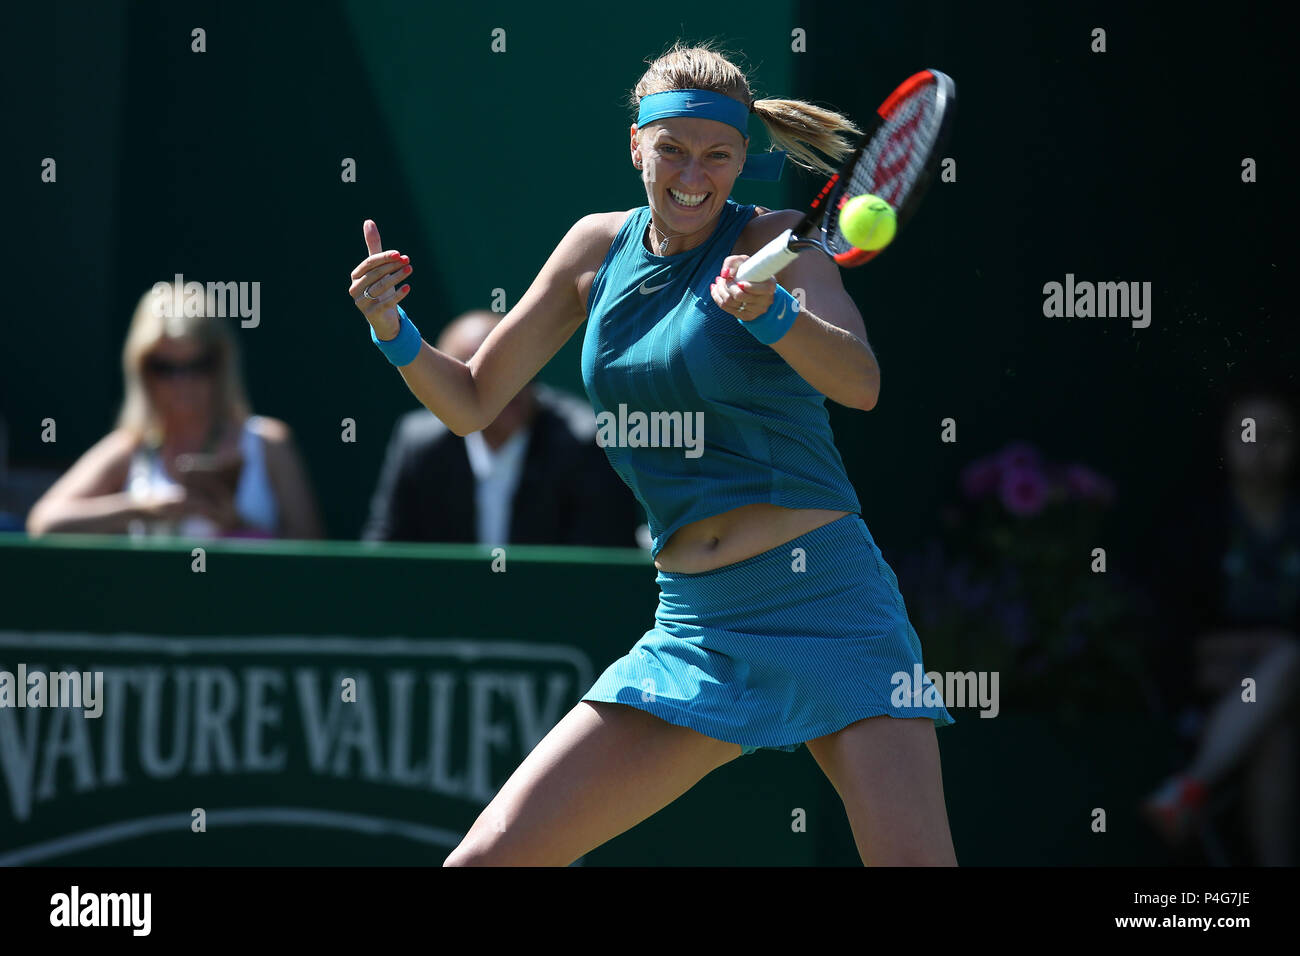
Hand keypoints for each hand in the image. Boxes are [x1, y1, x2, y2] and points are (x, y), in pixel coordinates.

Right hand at [349, 220, 412, 338]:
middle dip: (392, 266)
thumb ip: (374, 246)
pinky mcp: (371, 314)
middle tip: (408, 261)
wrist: (383, 318)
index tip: (399, 254)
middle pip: (375, 275)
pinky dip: (397, 295)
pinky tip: (408, 287)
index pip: (369, 264)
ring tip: (410, 269)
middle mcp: (355, 289)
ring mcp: (362, 303)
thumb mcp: (378, 267)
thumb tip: (368, 221)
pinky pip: (385, 303)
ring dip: (397, 277)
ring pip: (380, 287)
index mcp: (355, 276)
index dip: (384, 258)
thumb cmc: (380, 288)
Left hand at [711, 255, 775, 319]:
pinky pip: (725, 308)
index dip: (740, 284)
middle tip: (721, 278)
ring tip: (718, 282)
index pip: (752, 289)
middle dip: (725, 285)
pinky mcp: (746, 316)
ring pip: (729, 302)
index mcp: (769, 286)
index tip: (733, 278)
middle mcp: (765, 301)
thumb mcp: (744, 261)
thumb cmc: (750, 270)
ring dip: (719, 290)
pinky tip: (715, 289)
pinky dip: (717, 297)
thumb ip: (733, 262)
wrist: (755, 284)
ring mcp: (756, 311)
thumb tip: (724, 273)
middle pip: (738, 296)